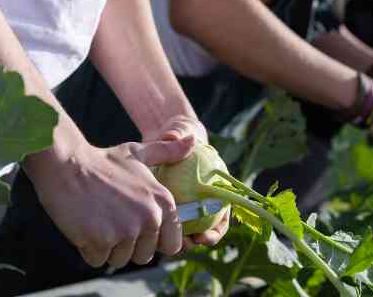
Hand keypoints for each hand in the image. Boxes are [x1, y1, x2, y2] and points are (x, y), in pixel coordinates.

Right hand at [24, 135, 195, 268]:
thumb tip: (191, 142)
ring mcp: (126, 230)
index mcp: (163, 201)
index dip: (155, 242)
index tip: (139, 231)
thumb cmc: (103, 160)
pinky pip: (98, 260)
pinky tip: (85, 225)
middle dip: (128, 245)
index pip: (172, 244)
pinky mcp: (101, 240)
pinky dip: (89, 249)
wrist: (67, 164)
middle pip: (144, 255)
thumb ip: (167, 152)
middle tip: (112, 220)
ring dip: (107, 247)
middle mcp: (150, 217)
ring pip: (120, 259)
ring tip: (99, 219)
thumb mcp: (139, 153)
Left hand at [142, 115, 229, 246]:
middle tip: (186, 244)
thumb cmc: (179, 131)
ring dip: (178, 239)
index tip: (206, 236)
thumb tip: (173, 138)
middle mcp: (202, 198)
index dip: (218, 229)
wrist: (164, 134)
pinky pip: (165, 220)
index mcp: (215, 185)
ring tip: (167, 242)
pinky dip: (160, 228)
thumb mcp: (180, 129)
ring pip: (184, 229)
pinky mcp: (167, 203)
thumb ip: (178, 133)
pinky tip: (149, 231)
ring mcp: (185, 202)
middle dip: (197, 241)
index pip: (223, 214)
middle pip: (205, 227)